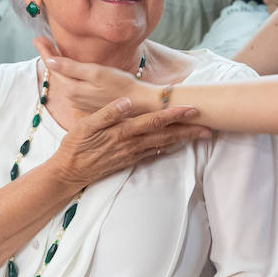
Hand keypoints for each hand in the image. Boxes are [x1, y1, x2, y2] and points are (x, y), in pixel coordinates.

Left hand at [35, 37, 158, 115]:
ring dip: (58, 65)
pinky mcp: (88, 103)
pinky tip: (68, 67)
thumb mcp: (95, 73)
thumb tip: (50, 62)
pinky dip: (69, 75)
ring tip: (51, 50)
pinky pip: (73, 86)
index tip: (37, 38)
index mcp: (72, 88)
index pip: (53, 67)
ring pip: (65, 80)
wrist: (138, 102)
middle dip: (49, 56)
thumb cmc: (120, 84)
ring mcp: (80, 101)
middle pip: (57, 73)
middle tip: (40, 40)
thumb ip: (71, 68)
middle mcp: (73, 97)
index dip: (45, 51)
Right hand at [47, 94, 209, 188]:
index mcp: (123, 132)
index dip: (174, 115)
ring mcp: (131, 155)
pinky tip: (174, 146)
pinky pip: (152, 154)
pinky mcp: (128, 162)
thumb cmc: (75, 146)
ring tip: (198, 136)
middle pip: (164, 136)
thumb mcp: (85, 126)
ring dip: (181, 140)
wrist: (68, 173)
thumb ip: (107, 113)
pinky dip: (166, 149)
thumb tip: (127, 103)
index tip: (192, 110)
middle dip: (187, 131)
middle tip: (209, 127)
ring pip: (161, 146)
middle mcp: (131, 145)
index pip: (154, 121)